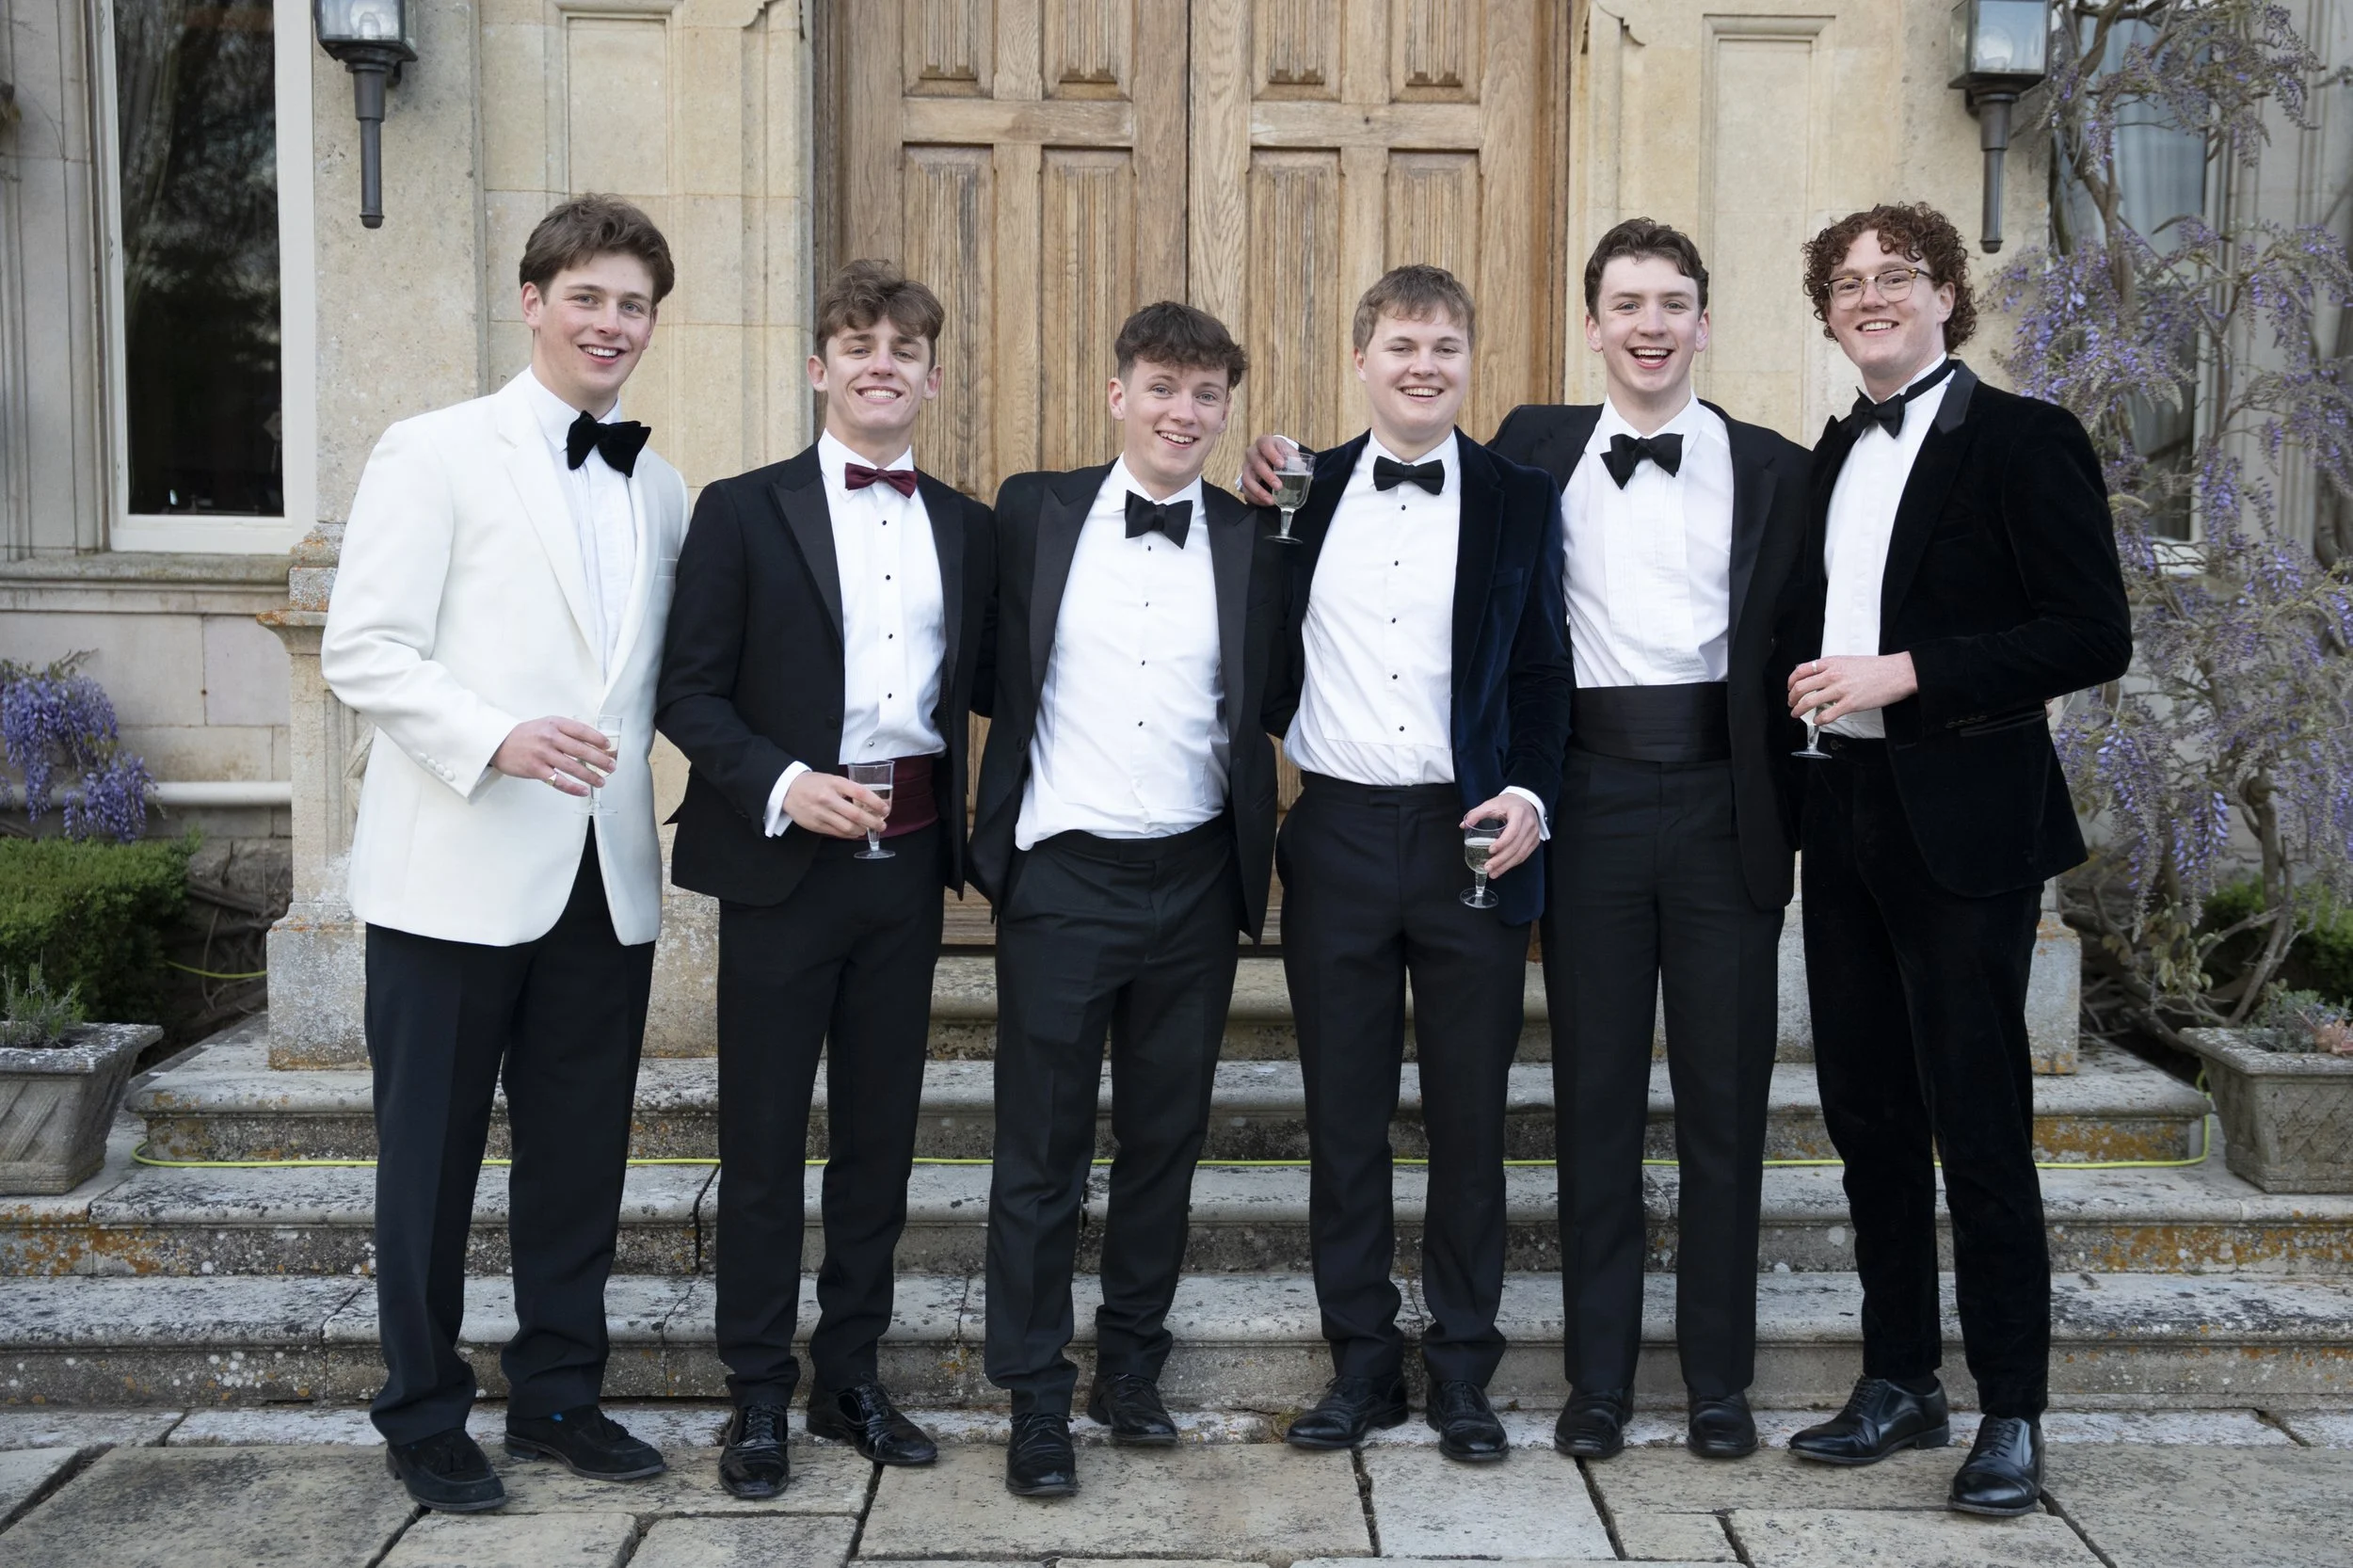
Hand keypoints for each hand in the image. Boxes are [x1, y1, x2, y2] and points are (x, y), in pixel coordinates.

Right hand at [492, 717, 614, 796]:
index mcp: (554, 724)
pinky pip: (558, 781)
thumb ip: (565, 731)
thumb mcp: (545, 725)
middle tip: (612, 766)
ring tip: (602, 781)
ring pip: (573, 767)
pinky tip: (583, 791)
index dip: (598, 739)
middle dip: (600, 760)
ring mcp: (542, 754)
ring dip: (590, 776)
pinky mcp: (536, 769)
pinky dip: (573, 787)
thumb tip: (591, 743)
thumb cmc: (526, 735)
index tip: (609, 747)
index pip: (582, 730)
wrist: (498, 743)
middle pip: (581, 750)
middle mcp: (550, 737)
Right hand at [785, 771, 888, 838]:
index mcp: (835, 783)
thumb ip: (848, 789)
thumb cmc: (814, 783)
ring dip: (861, 830)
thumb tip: (870, 803)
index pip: (861, 793)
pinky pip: (837, 833)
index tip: (885, 809)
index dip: (876, 803)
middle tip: (882, 825)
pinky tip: (854, 832)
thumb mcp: (832, 779)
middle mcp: (828, 798)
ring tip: (867, 829)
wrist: (787, 789)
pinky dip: (848, 834)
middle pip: (856, 814)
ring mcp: (821, 813)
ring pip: (847, 827)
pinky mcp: (815, 825)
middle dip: (873, 822)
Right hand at [1237, 433, 1296, 505]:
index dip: (1272, 454)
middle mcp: (1252, 453)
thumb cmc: (1281, 454)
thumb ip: (1294, 459)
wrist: (1273, 457)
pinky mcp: (1245, 480)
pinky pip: (1246, 491)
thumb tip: (1300, 470)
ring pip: (1247, 479)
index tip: (1282, 465)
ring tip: (1271, 500)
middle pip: (1255, 463)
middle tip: (1279, 486)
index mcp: (1264, 442)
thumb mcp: (1289, 452)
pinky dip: (1256, 498)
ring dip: (1259, 491)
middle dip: (1267, 476)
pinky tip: (1266, 502)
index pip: (1265, 445)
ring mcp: (1247, 467)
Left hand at [1464, 793, 1541, 877]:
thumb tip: (1463, 825)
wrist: (1526, 802)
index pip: (1513, 831)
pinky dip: (1512, 863)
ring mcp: (1533, 834)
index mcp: (1519, 813)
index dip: (1502, 843)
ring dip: (1506, 865)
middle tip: (1488, 867)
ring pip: (1521, 854)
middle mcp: (1529, 824)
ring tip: (1493, 873)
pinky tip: (1502, 868)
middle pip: (1516, 846)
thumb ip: (1477, 813)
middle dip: (1501, 859)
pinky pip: (1524, 855)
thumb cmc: (1508, 803)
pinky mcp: (1534, 841)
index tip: (1490, 850)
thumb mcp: (1492, 804)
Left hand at [1786, 654, 1918, 726]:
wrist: (1897, 673)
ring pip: (1809, 702)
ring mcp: (1840, 690)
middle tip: (1791, 703)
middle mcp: (1833, 675)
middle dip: (1792, 698)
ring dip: (1799, 710)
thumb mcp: (1849, 661)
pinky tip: (1817, 721)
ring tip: (1797, 714)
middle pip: (1801, 687)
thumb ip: (1832, 668)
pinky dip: (1818, 720)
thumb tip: (1818, 677)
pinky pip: (1826, 715)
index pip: (1801, 670)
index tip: (1790, 688)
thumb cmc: (1876, 668)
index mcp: (1832, 663)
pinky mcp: (1850, 704)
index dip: (1791, 681)